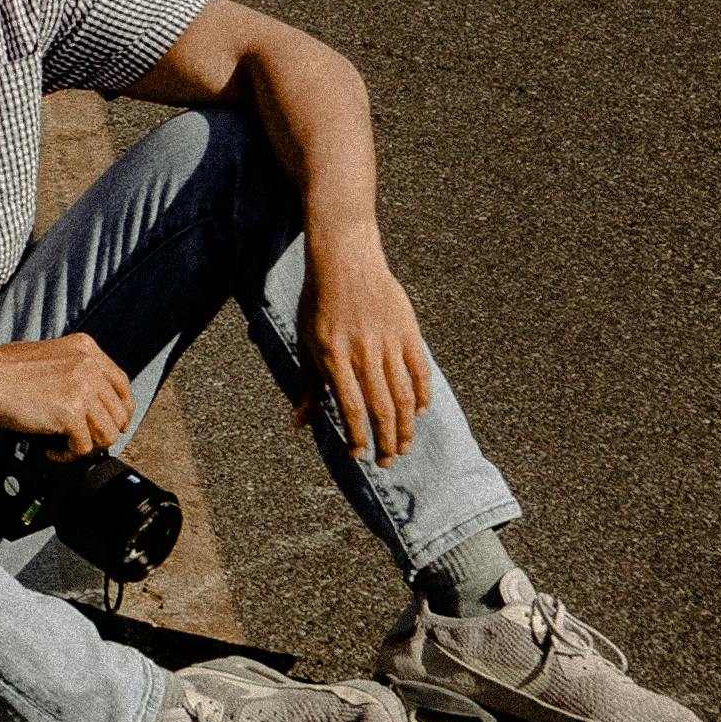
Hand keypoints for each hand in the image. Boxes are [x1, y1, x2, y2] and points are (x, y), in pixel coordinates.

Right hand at [0, 333, 136, 456]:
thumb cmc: (4, 371)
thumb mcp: (50, 356)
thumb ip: (74, 371)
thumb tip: (92, 402)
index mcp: (86, 348)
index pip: (122, 385)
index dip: (121, 410)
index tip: (112, 425)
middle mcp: (90, 365)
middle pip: (118, 413)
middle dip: (102, 434)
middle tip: (81, 442)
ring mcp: (82, 387)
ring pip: (107, 434)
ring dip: (86, 447)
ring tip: (64, 447)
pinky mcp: (70, 412)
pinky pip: (83, 448)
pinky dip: (68, 456)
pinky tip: (51, 451)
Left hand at [298, 254, 433, 464]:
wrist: (345, 260)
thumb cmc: (318, 303)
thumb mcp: (306, 343)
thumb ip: (308, 386)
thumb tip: (298, 425)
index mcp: (334, 357)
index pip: (351, 408)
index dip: (357, 436)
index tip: (359, 455)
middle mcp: (362, 352)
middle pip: (380, 408)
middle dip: (386, 441)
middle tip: (388, 462)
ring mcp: (388, 341)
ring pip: (403, 395)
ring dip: (406, 426)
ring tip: (405, 446)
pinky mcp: (407, 330)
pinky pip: (419, 370)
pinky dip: (422, 394)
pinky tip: (420, 412)